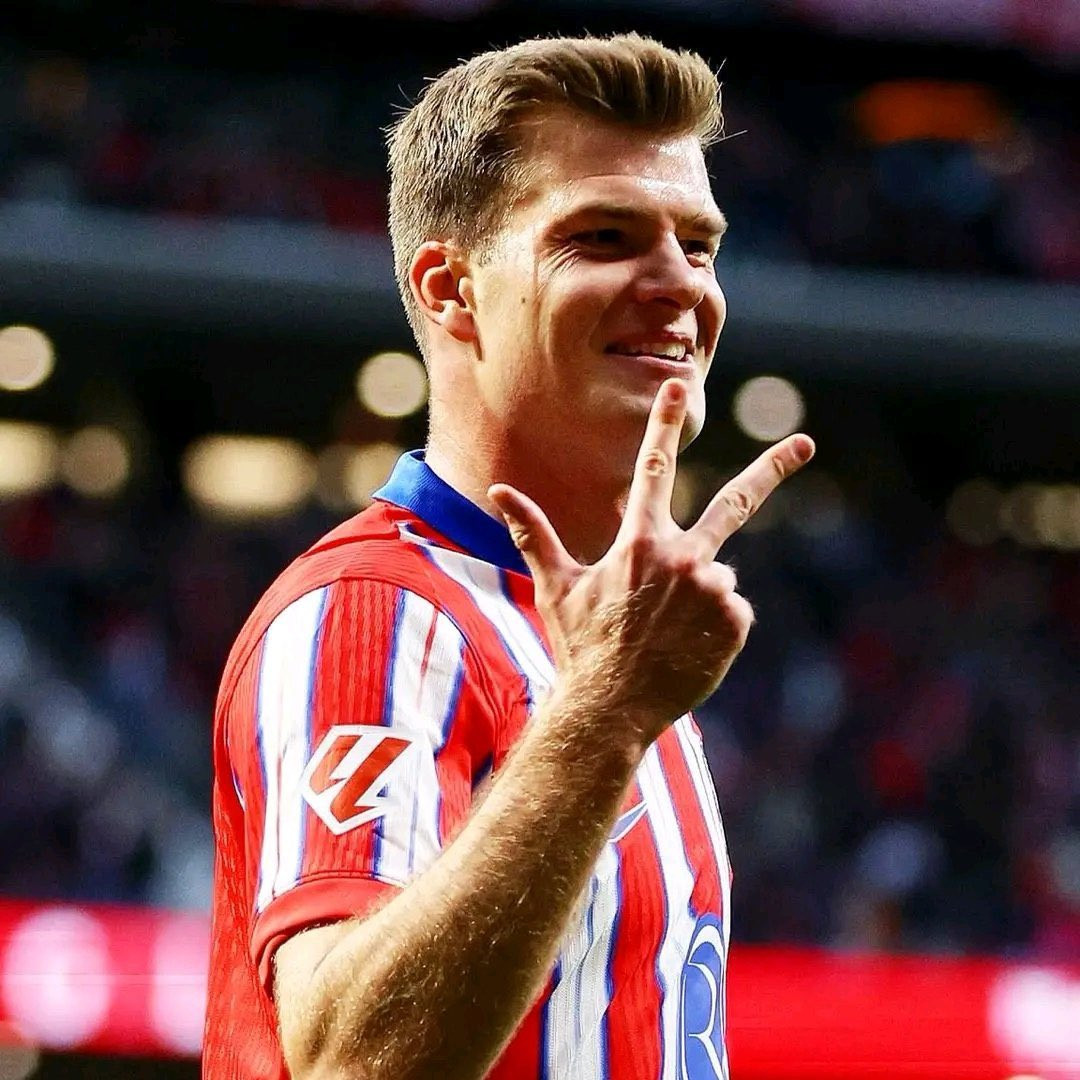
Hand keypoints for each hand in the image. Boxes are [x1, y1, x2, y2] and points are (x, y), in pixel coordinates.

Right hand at [488, 378, 814, 745]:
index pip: (654, 469)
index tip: (679, 387)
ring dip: (696, 592)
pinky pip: (732, 609)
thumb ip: (534, 532)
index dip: (664, 424)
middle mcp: (684, 558)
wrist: (611, 708)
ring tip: (664, 630)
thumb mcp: (555, 586)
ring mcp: (714, 590)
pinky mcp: (736, 622)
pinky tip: (685, 644)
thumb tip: (498, 490)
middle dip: (772, 467)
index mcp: (640, 542)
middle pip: (735, 502)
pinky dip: (714, 621)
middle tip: (805, 442)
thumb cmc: (580, 645)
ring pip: (717, 573)